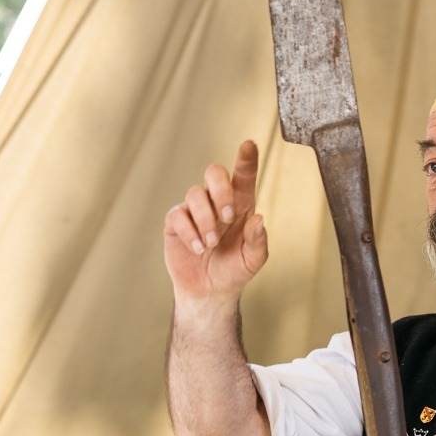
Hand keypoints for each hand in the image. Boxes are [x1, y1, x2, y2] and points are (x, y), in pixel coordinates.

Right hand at [163, 140, 268, 302]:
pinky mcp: (176, 222)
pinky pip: (178, 215)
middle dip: (221, 190)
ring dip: (205, 220)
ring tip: (211, 245)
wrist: (210, 291)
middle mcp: (217, 201)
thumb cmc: (234, 270)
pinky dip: (190, 232)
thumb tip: (259, 220)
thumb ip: (258, 241)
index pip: (243, 176)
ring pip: (195, 194)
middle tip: (228, 217)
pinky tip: (198, 249)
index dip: (246, 159)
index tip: (249, 144)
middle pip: (214, 173)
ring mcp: (195, 209)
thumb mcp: (253, 260)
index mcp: (241, 205)